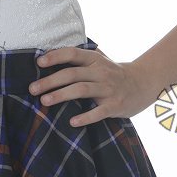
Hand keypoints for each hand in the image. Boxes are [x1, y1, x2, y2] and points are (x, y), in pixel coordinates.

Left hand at [29, 44, 157, 125]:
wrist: (143, 83)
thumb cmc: (113, 73)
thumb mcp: (99, 61)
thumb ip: (79, 60)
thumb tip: (47, 58)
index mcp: (94, 59)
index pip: (72, 54)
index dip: (55, 57)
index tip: (39, 63)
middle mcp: (100, 71)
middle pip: (72, 74)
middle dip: (50, 81)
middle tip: (32, 89)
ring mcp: (108, 88)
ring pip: (81, 89)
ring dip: (61, 95)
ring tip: (44, 101)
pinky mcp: (115, 105)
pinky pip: (98, 111)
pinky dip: (85, 117)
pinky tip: (72, 122)